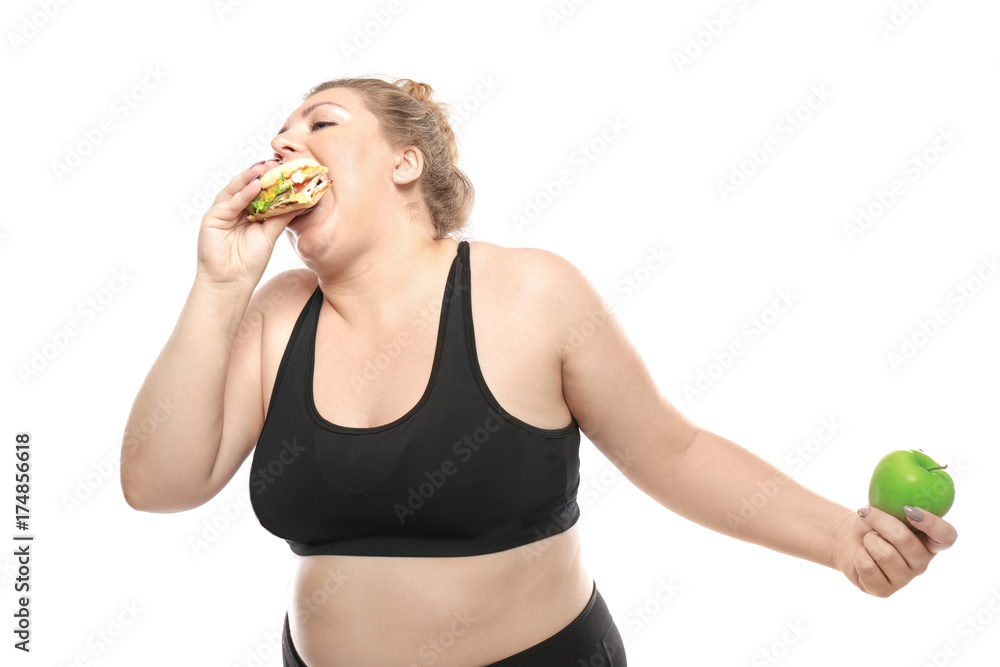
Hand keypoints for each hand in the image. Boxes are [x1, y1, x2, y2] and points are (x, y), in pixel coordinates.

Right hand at [195, 158, 302, 287]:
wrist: (231, 282)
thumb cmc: (250, 262)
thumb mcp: (270, 235)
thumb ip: (281, 217)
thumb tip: (299, 201)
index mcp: (248, 212)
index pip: (260, 191)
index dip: (271, 180)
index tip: (286, 169)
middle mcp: (234, 209)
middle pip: (247, 186)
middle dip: (261, 174)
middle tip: (276, 163)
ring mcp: (222, 212)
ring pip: (237, 189)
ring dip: (251, 178)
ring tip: (266, 169)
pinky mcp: (212, 218)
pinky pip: (230, 203)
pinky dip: (243, 194)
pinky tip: (255, 186)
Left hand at [831, 505, 957, 596]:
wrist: (848, 540)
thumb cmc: (871, 523)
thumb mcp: (885, 508)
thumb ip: (898, 503)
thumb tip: (904, 500)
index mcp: (929, 542)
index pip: (946, 536)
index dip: (932, 524)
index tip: (909, 510)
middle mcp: (921, 563)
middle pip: (905, 540)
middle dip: (881, 521)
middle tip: (867, 513)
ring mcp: (904, 579)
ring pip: (885, 554)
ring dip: (869, 539)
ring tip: (868, 539)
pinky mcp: (884, 590)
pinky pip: (868, 567)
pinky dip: (859, 554)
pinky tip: (861, 554)